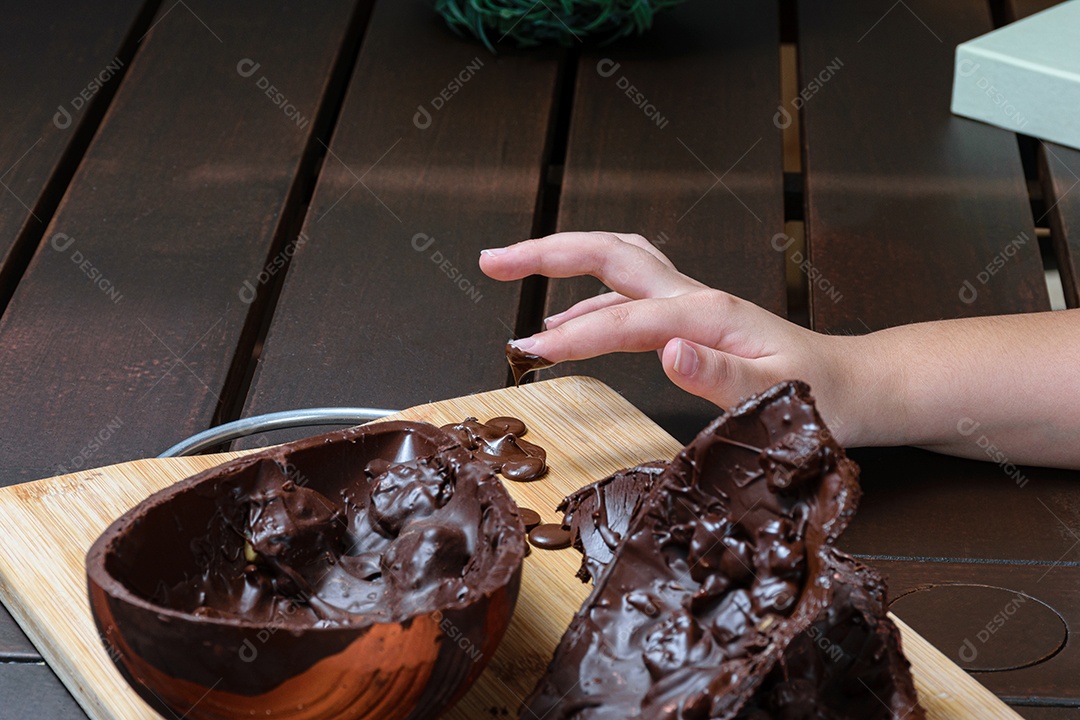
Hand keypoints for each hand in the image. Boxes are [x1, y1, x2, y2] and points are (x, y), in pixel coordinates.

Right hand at [479, 232, 892, 445]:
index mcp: (709, 314)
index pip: (625, 319)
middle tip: (492, 259)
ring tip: (510, 270)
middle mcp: (694, 298)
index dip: (574, 336)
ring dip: (561, 263)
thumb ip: (722, 375)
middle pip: (608, 254)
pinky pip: (626, 295)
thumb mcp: (781, 396)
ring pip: (614, 265)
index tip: (531, 354)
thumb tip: (667, 352)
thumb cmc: (826, 395)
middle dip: (546, 251)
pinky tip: (567, 322)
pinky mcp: (692, 317)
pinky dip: (587, 300)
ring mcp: (691, 303)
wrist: (858, 383)